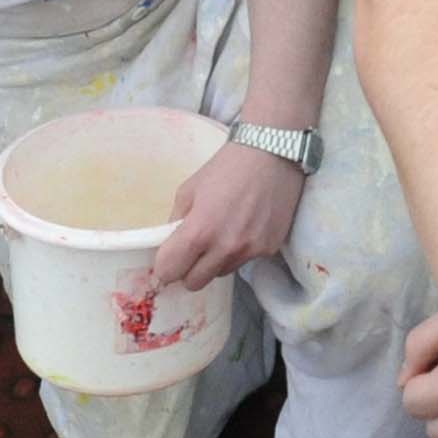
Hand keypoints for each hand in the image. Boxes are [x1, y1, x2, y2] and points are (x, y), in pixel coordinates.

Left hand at [147, 140, 303, 292]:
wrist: (272, 153)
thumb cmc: (226, 167)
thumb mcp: (189, 189)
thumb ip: (176, 221)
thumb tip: (169, 246)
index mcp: (200, 231)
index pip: (170, 272)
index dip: (165, 266)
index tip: (169, 258)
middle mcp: (225, 248)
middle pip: (194, 283)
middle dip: (189, 270)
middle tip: (193, 251)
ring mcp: (250, 251)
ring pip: (220, 273)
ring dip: (215, 261)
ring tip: (224, 232)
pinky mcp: (269, 249)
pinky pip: (244, 261)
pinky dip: (239, 251)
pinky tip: (246, 226)